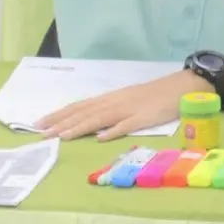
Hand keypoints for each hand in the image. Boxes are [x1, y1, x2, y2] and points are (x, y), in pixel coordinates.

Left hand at [39, 71, 196, 141]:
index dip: (60, 115)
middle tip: (41, 132)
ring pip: (100, 118)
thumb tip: (93, 128)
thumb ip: (112, 113)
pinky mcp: (146, 117)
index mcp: (111, 98)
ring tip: (62, 136)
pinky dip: (114, 130)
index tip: (40, 124)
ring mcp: (130, 109)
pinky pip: (128, 124)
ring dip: (80, 127)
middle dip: (62, 122)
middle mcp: (116, 102)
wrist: (183, 86)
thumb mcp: (130, 101)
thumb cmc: (156, 95)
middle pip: (85, 112)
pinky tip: (102, 138)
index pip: (80, 106)